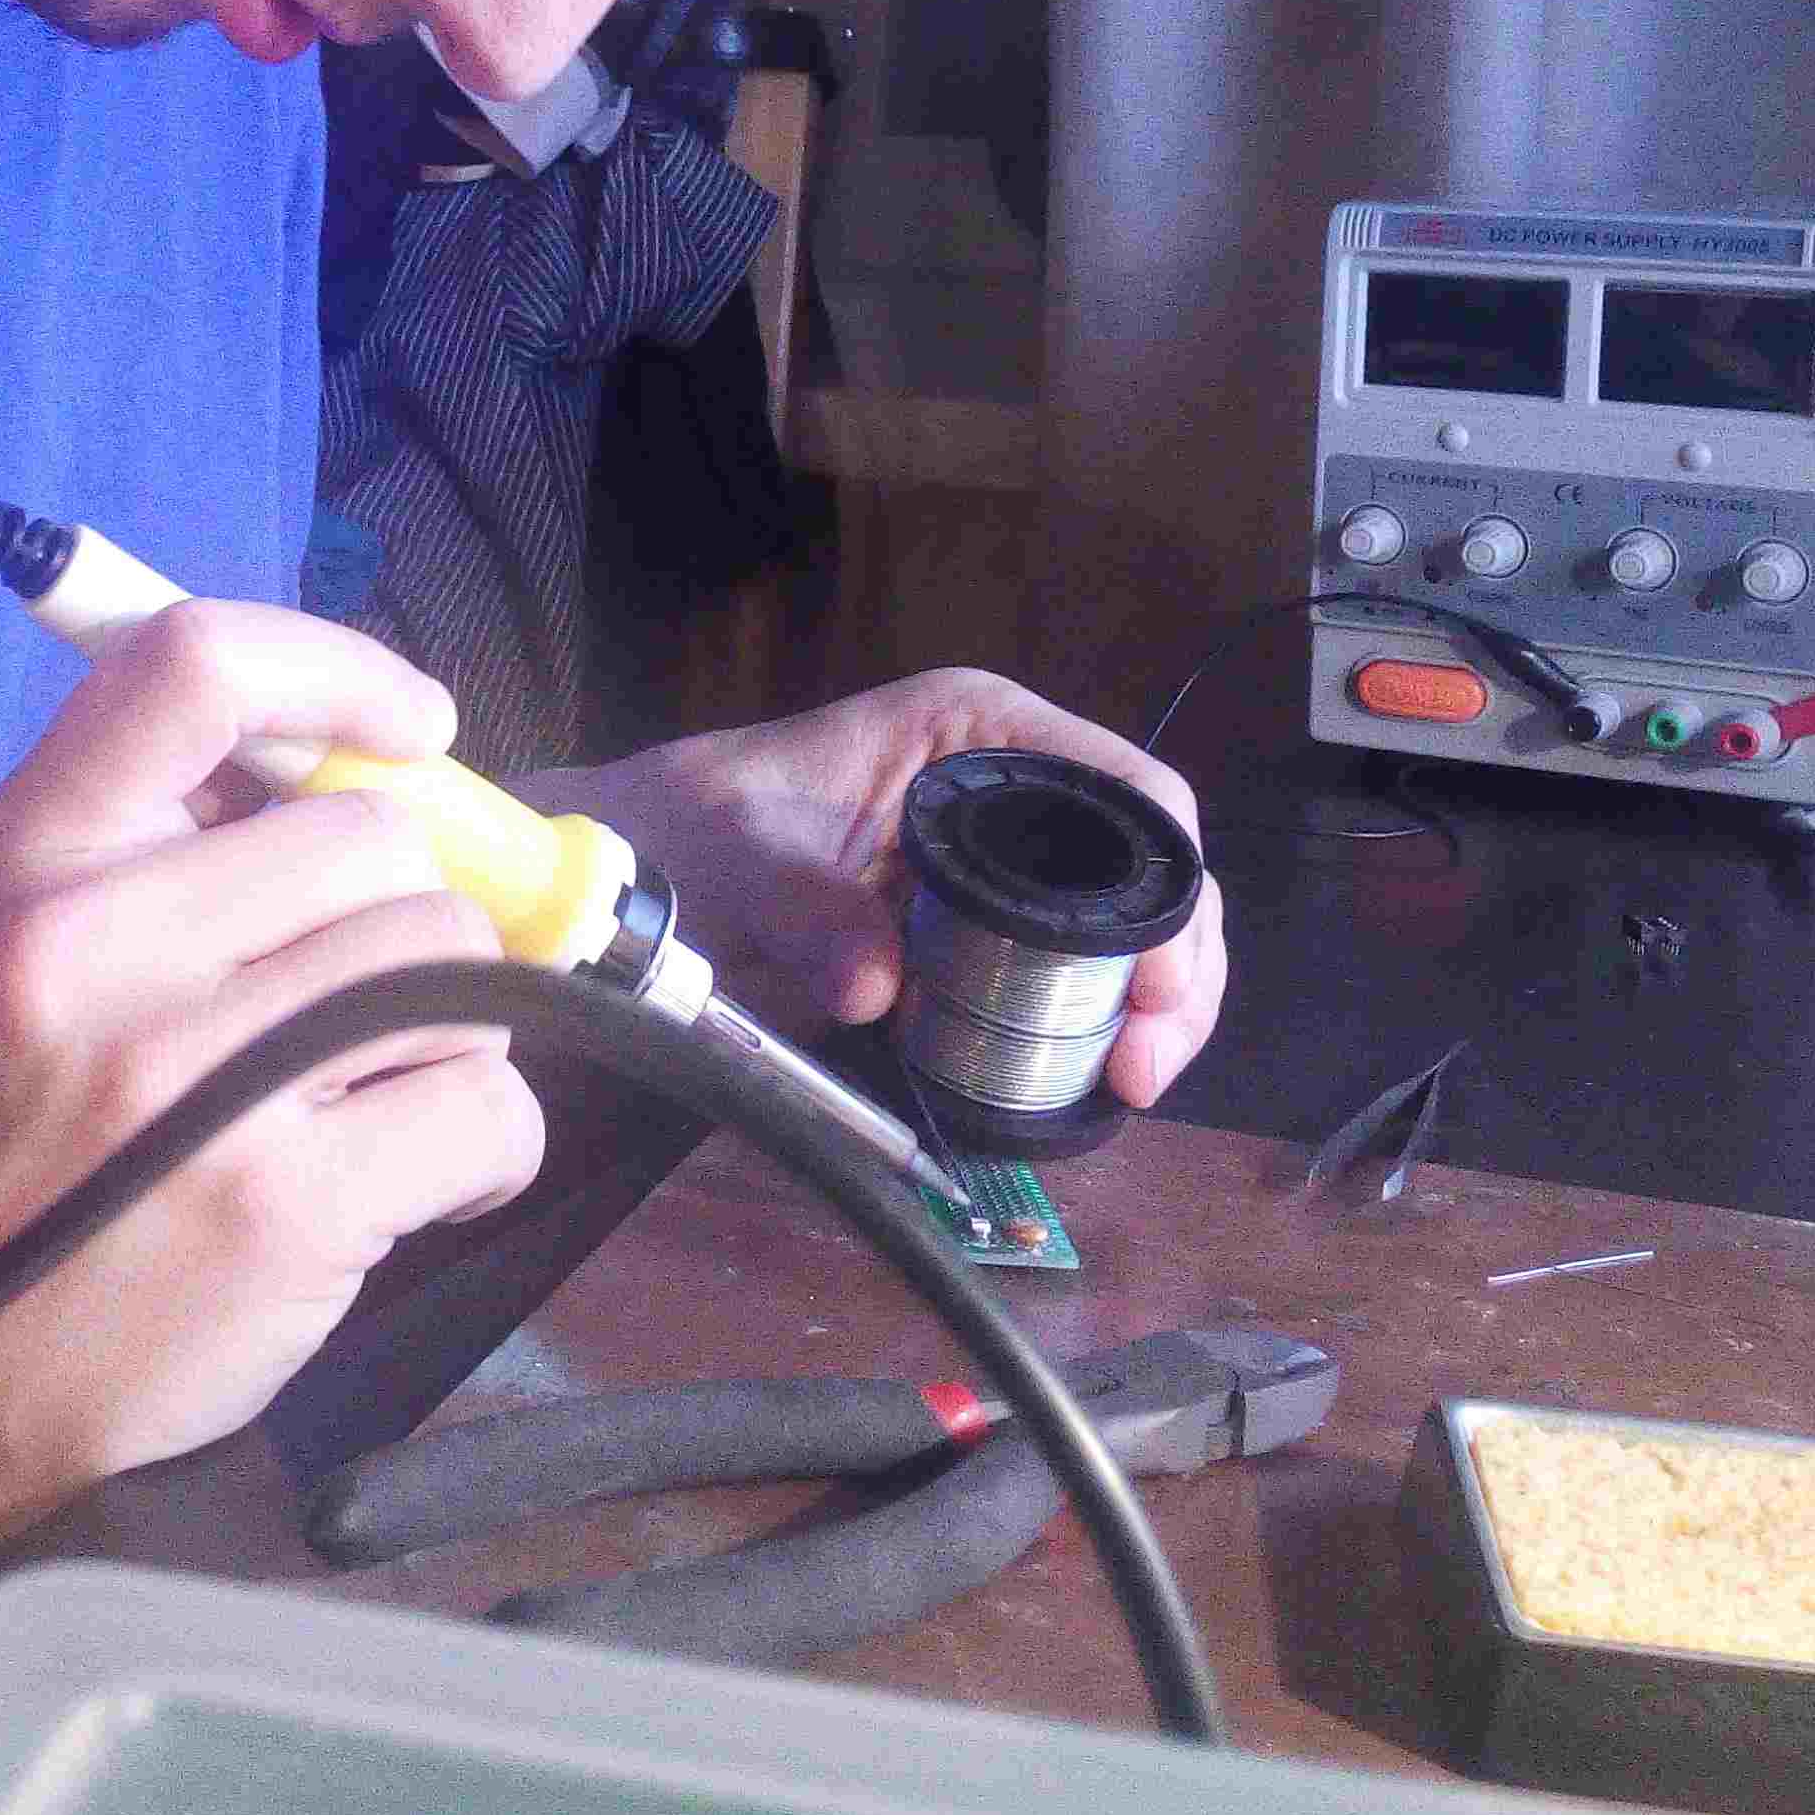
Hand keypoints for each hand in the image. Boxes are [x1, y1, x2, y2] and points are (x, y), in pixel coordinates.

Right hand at [0, 600, 548, 1504]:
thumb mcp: (10, 950)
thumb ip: (154, 839)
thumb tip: (364, 757)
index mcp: (29, 857)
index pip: (200, 664)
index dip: (339, 673)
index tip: (412, 733)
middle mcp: (101, 941)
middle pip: (378, 840)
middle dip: (404, 921)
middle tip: (355, 1012)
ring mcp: (201, 1074)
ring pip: (451, 963)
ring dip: (449, 1035)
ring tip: (371, 1103)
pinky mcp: (287, 1203)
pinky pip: (489, 1106)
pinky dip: (488, 1148)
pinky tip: (418, 1184)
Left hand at [549, 672, 1228, 1105]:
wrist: (641, 869)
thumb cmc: (690, 826)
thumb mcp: (741, 852)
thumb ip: (806, 909)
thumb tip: (874, 985)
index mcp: (978, 733)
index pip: (1124, 788)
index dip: (1166, 886)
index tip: (1154, 983)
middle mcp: (1012, 787)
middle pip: (1150, 867)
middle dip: (1173, 964)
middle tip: (1144, 1059)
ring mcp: (1007, 864)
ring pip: (1131, 929)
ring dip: (1152, 1007)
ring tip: (1132, 1081)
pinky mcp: (986, 935)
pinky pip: (1074, 977)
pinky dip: (1100, 1027)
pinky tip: (1099, 1081)